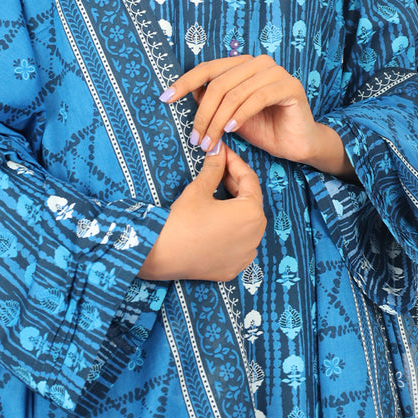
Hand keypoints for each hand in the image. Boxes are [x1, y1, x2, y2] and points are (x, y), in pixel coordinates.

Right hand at [138, 143, 265, 281]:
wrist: (162, 255)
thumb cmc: (182, 221)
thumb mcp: (199, 189)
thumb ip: (214, 168)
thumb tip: (218, 150)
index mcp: (252, 213)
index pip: (249, 180)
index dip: (235, 163)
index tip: (223, 153)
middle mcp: (256, 235)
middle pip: (250, 202)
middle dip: (235, 184)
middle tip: (218, 170)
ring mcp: (246, 254)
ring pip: (246, 224)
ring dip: (235, 208)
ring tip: (217, 194)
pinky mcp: (235, 267)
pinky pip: (239, 244)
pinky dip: (231, 231)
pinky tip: (216, 222)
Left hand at [160, 55, 354, 178]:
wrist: (296, 144)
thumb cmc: (263, 128)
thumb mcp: (228, 115)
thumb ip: (210, 101)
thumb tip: (181, 92)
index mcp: (242, 64)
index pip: (208, 69)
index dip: (184, 82)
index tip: (165, 98)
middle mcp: (259, 63)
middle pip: (219, 83)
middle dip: (203, 114)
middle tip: (195, 139)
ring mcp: (276, 72)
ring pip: (235, 93)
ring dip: (218, 121)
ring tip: (210, 142)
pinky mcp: (290, 86)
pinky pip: (257, 98)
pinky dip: (240, 115)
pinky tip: (230, 130)